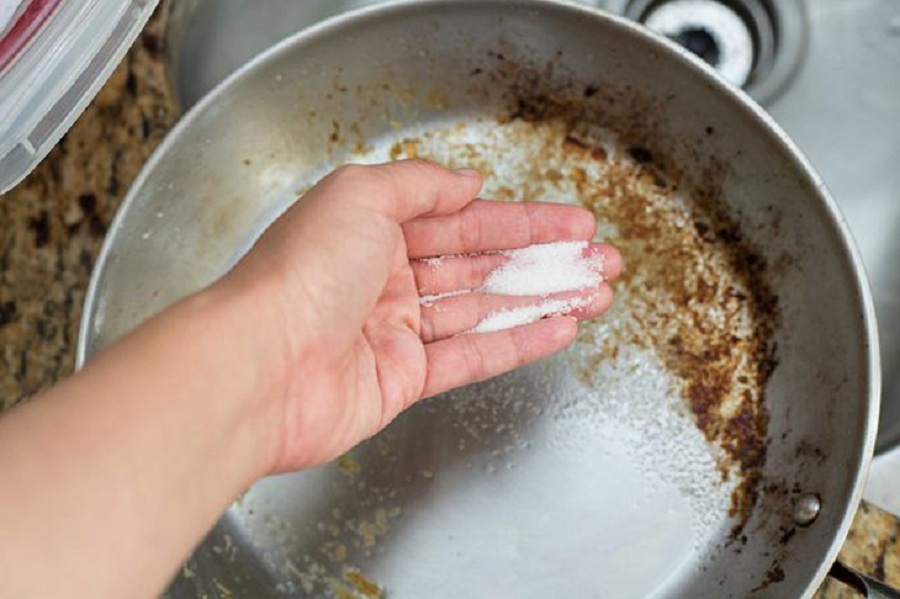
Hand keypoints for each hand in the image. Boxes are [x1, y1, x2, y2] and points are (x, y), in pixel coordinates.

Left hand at [227, 160, 621, 472]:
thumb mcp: (360, 195)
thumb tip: (465, 182)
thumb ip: (420, 185)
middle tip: (599, 260)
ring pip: (484, 311)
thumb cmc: (297, 274)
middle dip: (546, 262)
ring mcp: (395, 332)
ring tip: (595, 294)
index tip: (572, 224)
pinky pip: (471, 358)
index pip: (465, 221)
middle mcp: (385, 279)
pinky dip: (516, 344)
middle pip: (482, 266)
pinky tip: (557, 330)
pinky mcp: (402, 380)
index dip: (524, 221)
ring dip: (543, 302)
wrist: (259, 364)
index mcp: (372, 230)